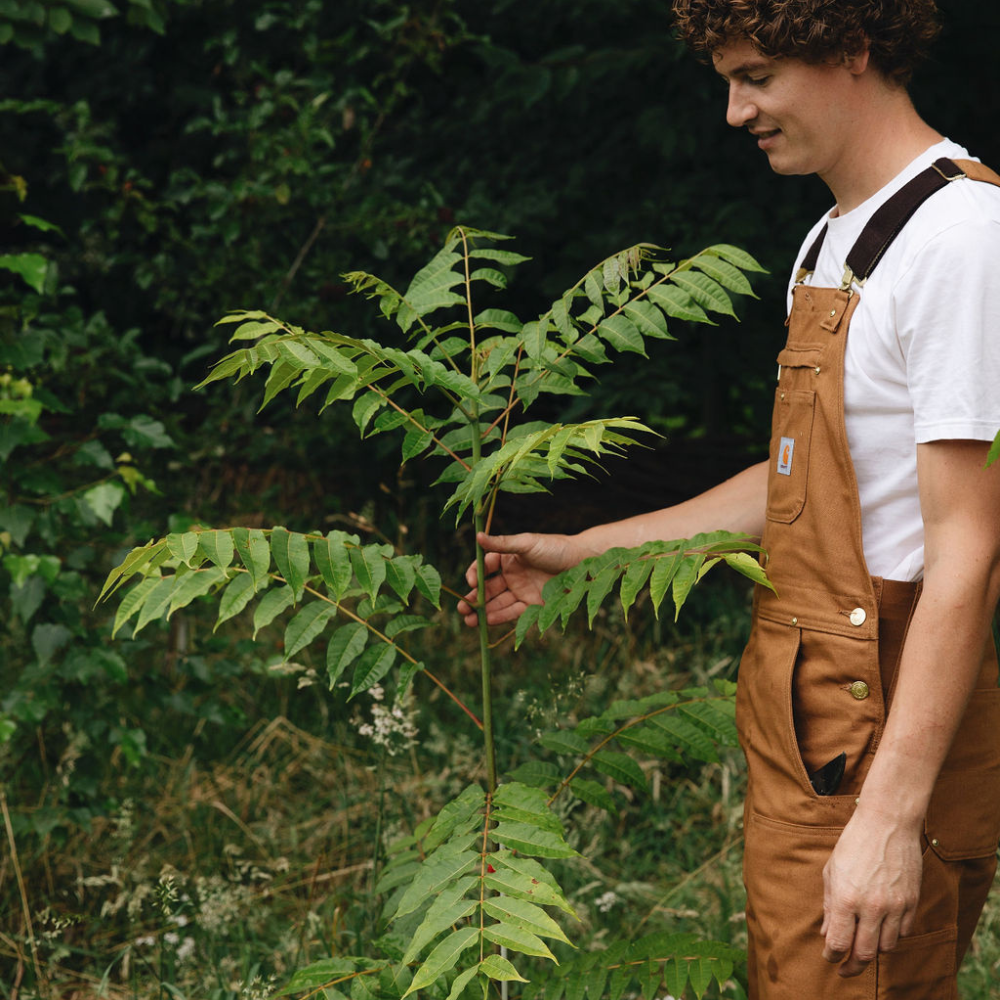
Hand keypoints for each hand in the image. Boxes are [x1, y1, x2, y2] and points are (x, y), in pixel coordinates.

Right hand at [457, 531, 586, 626]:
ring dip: (482, 611)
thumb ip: (502, 544)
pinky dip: (499, 617)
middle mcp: (511, 575)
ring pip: (497, 603)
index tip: (471, 582)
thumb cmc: (554, 547)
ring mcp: (521, 590)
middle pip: (488, 588)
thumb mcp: (526, 543)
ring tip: (469, 620)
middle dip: (473, 598)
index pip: (484, 567)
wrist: (582, 563)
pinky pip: (512, 612)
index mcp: (507, 557)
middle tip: (461, 608)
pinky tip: (486, 621)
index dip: (475, 575)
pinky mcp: (532, 605)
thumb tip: (477, 537)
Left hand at [821, 810, 922, 976]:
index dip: (832, 956)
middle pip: (864, 954)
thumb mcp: (832, 871)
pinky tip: (882, 929)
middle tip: (845, 969)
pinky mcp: (912, 902)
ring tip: (863, 946)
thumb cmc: (854, 844)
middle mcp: (872, 907)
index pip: (839, 943)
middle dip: (852, 966)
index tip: (829, 957)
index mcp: (846, 898)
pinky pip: (903, 932)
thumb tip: (828, 934)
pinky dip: (891, 936)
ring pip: (886, 947)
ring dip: (873, 951)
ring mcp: (895, 906)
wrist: (887, 824)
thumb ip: (830, 906)